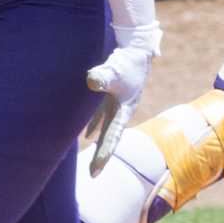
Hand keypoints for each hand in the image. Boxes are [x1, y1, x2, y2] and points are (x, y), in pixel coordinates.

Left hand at [84, 28, 160, 174]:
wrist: (136, 48)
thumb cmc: (127, 60)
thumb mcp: (114, 69)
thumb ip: (102, 76)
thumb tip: (91, 80)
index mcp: (124, 110)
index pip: (112, 137)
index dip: (104, 154)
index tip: (96, 170)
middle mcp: (121, 111)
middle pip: (110, 138)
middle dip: (101, 155)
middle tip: (93, 174)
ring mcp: (116, 104)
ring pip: (105, 129)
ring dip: (99, 143)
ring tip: (92, 159)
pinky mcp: (111, 96)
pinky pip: (100, 115)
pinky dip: (94, 125)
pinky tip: (87, 134)